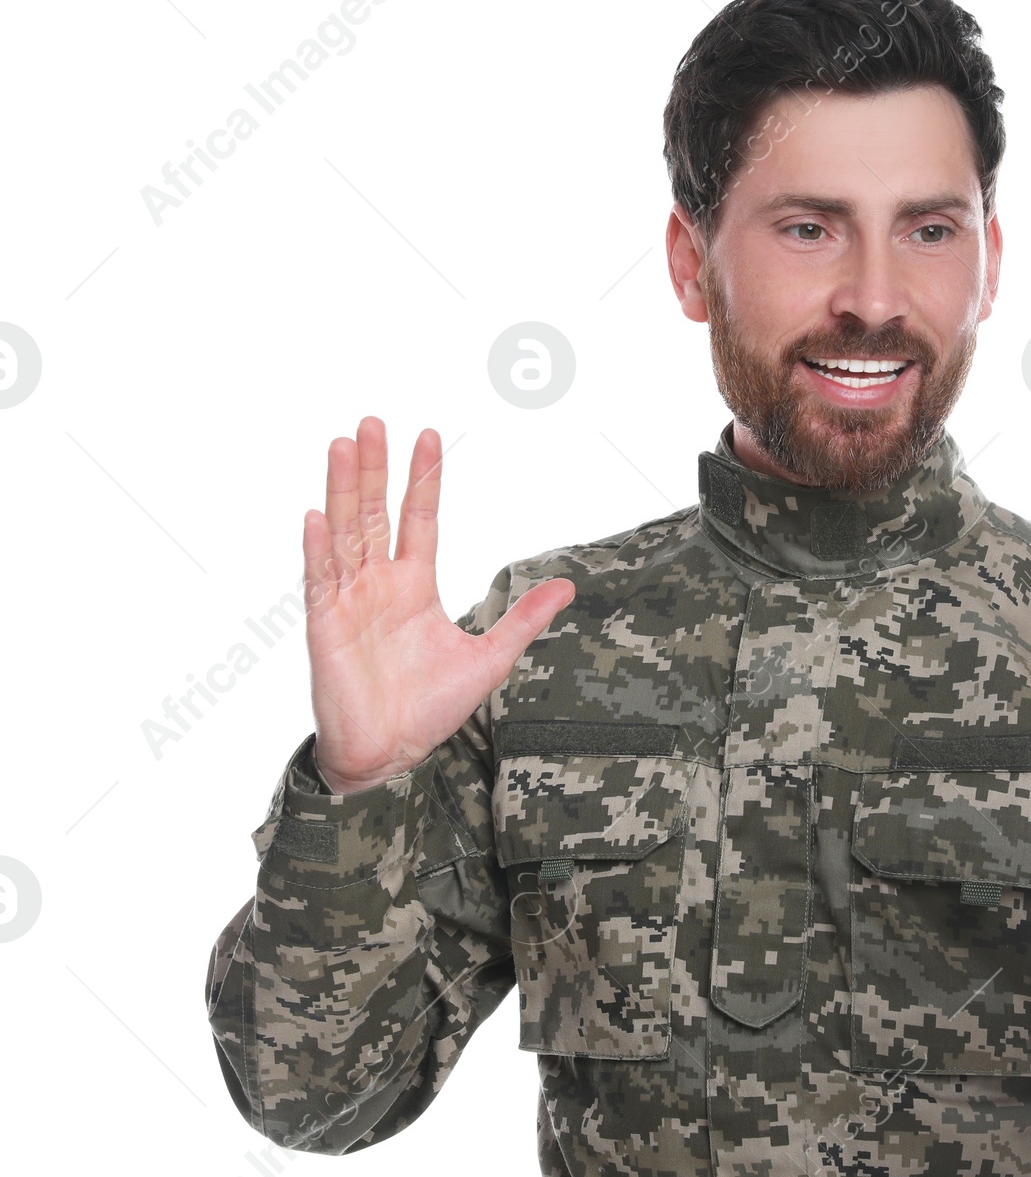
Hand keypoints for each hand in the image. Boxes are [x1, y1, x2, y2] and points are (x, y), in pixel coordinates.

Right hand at [303, 416, 573, 793]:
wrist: (391, 755)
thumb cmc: (429, 708)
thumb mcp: (489, 658)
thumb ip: (522, 618)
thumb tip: (567, 586)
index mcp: (414, 585)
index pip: (417, 517)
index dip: (423, 478)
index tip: (429, 435)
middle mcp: (378, 584)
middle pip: (373, 512)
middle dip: (373, 467)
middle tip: (374, 421)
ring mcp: (347, 601)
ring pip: (344, 533)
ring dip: (342, 489)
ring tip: (343, 444)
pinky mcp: (325, 628)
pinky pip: (319, 582)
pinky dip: (318, 550)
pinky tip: (317, 516)